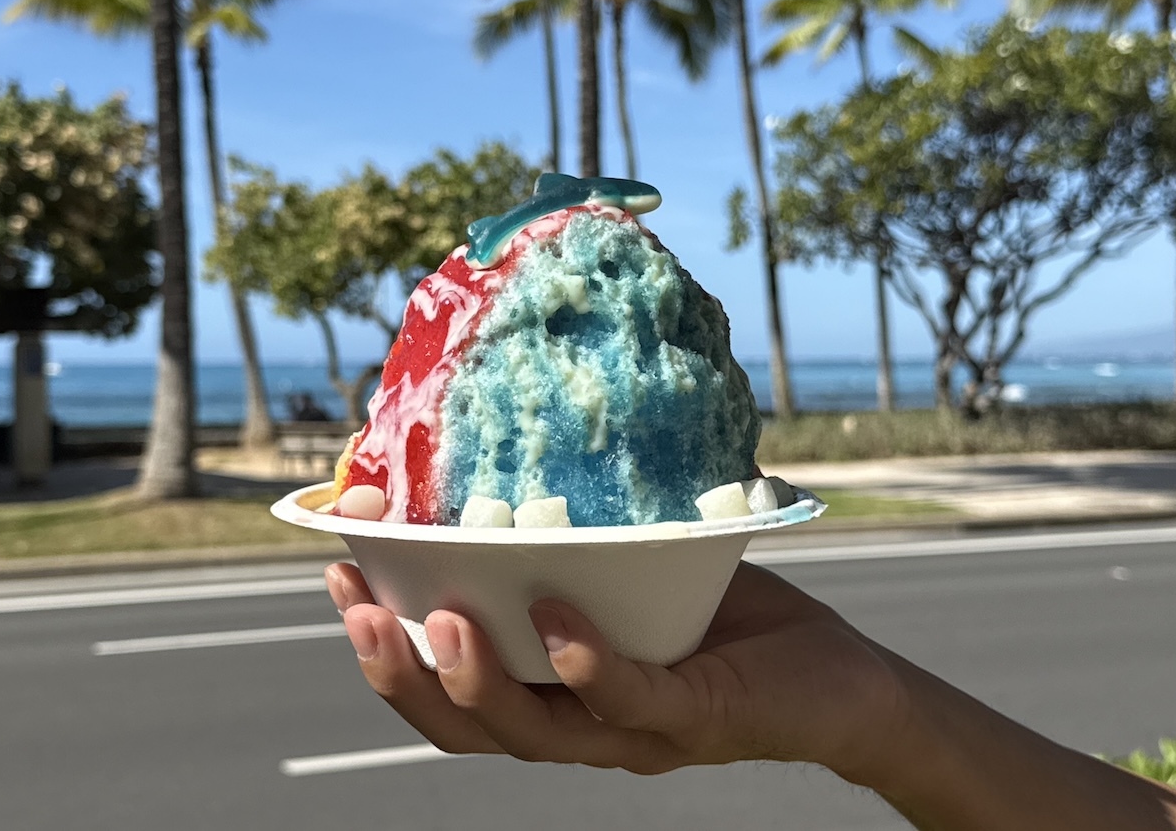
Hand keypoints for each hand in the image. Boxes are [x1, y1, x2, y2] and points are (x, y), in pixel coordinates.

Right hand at [325, 560, 908, 779]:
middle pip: (465, 727)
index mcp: (551, 696)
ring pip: (533, 730)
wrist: (839, 680)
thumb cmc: (726, 619)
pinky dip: (588, 663)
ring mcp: (636, 734)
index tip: (336, 573)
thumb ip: (575, 539)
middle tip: (360, 608)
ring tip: (444, 619)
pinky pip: (631, 701)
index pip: (446, 688)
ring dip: (478, 680)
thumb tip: (507, 442)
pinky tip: (558, 618)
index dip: (383, 647)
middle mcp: (581, 728)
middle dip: (402, 673)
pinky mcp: (697, 720)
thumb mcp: (636, 571)